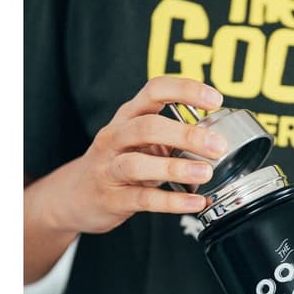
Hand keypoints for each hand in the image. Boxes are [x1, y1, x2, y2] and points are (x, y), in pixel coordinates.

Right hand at [48, 76, 226, 234]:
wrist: (75, 197)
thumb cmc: (118, 164)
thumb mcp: (141, 142)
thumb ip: (172, 136)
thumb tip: (217, 136)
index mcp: (128, 117)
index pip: (154, 90)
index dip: (185, 91)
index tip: (216, 99)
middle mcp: (116, 137)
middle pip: (148, 127)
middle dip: (186, 134)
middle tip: (217, 145)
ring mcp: (110, 168)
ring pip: (138, 164)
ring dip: (176, 168)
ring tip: (205, 173)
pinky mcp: (112, 198)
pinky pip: (143, 199)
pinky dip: (172, 202)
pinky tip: (195, 203)